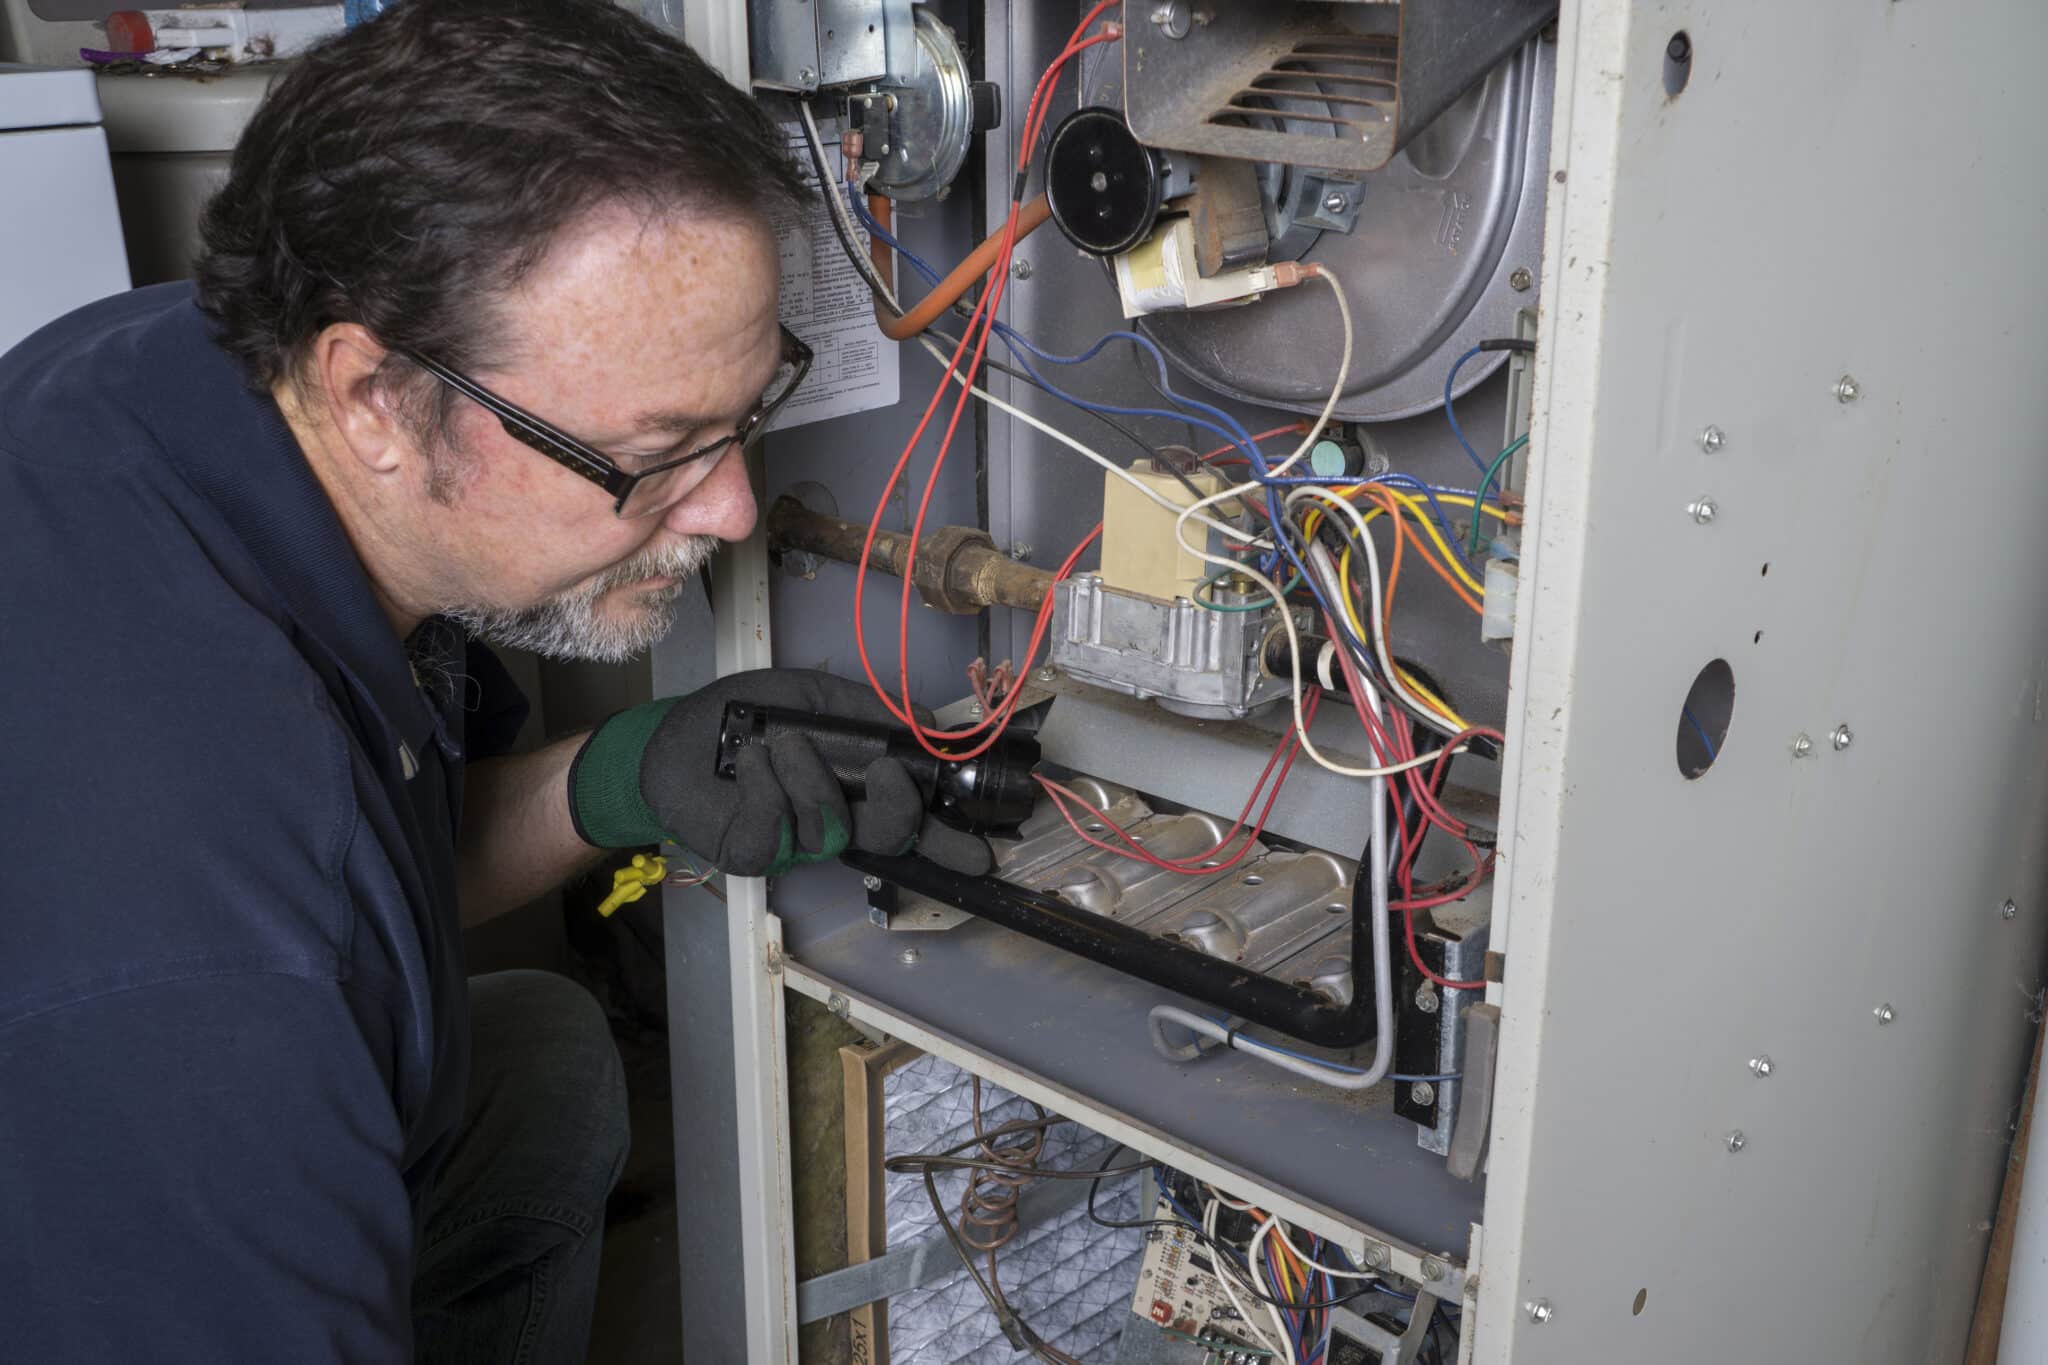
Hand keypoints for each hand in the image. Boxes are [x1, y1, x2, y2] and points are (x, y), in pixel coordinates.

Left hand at [567, 669, 992, 877]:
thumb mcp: (813, 696)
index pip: (912, 823)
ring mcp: (794, 844)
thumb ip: (869, 710)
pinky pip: (776, 830)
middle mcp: (833, 822)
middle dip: (898, 811)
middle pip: (887, 837)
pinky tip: (751, 762)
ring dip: (810, 779)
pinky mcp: (753, 853)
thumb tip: (927, 719)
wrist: (675, 735)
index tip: (982, 851)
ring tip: (781, 744)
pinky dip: (766, 787)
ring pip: (830, 829)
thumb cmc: (745, 716)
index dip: (947, 841)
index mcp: (856, 790)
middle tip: (888, 775)